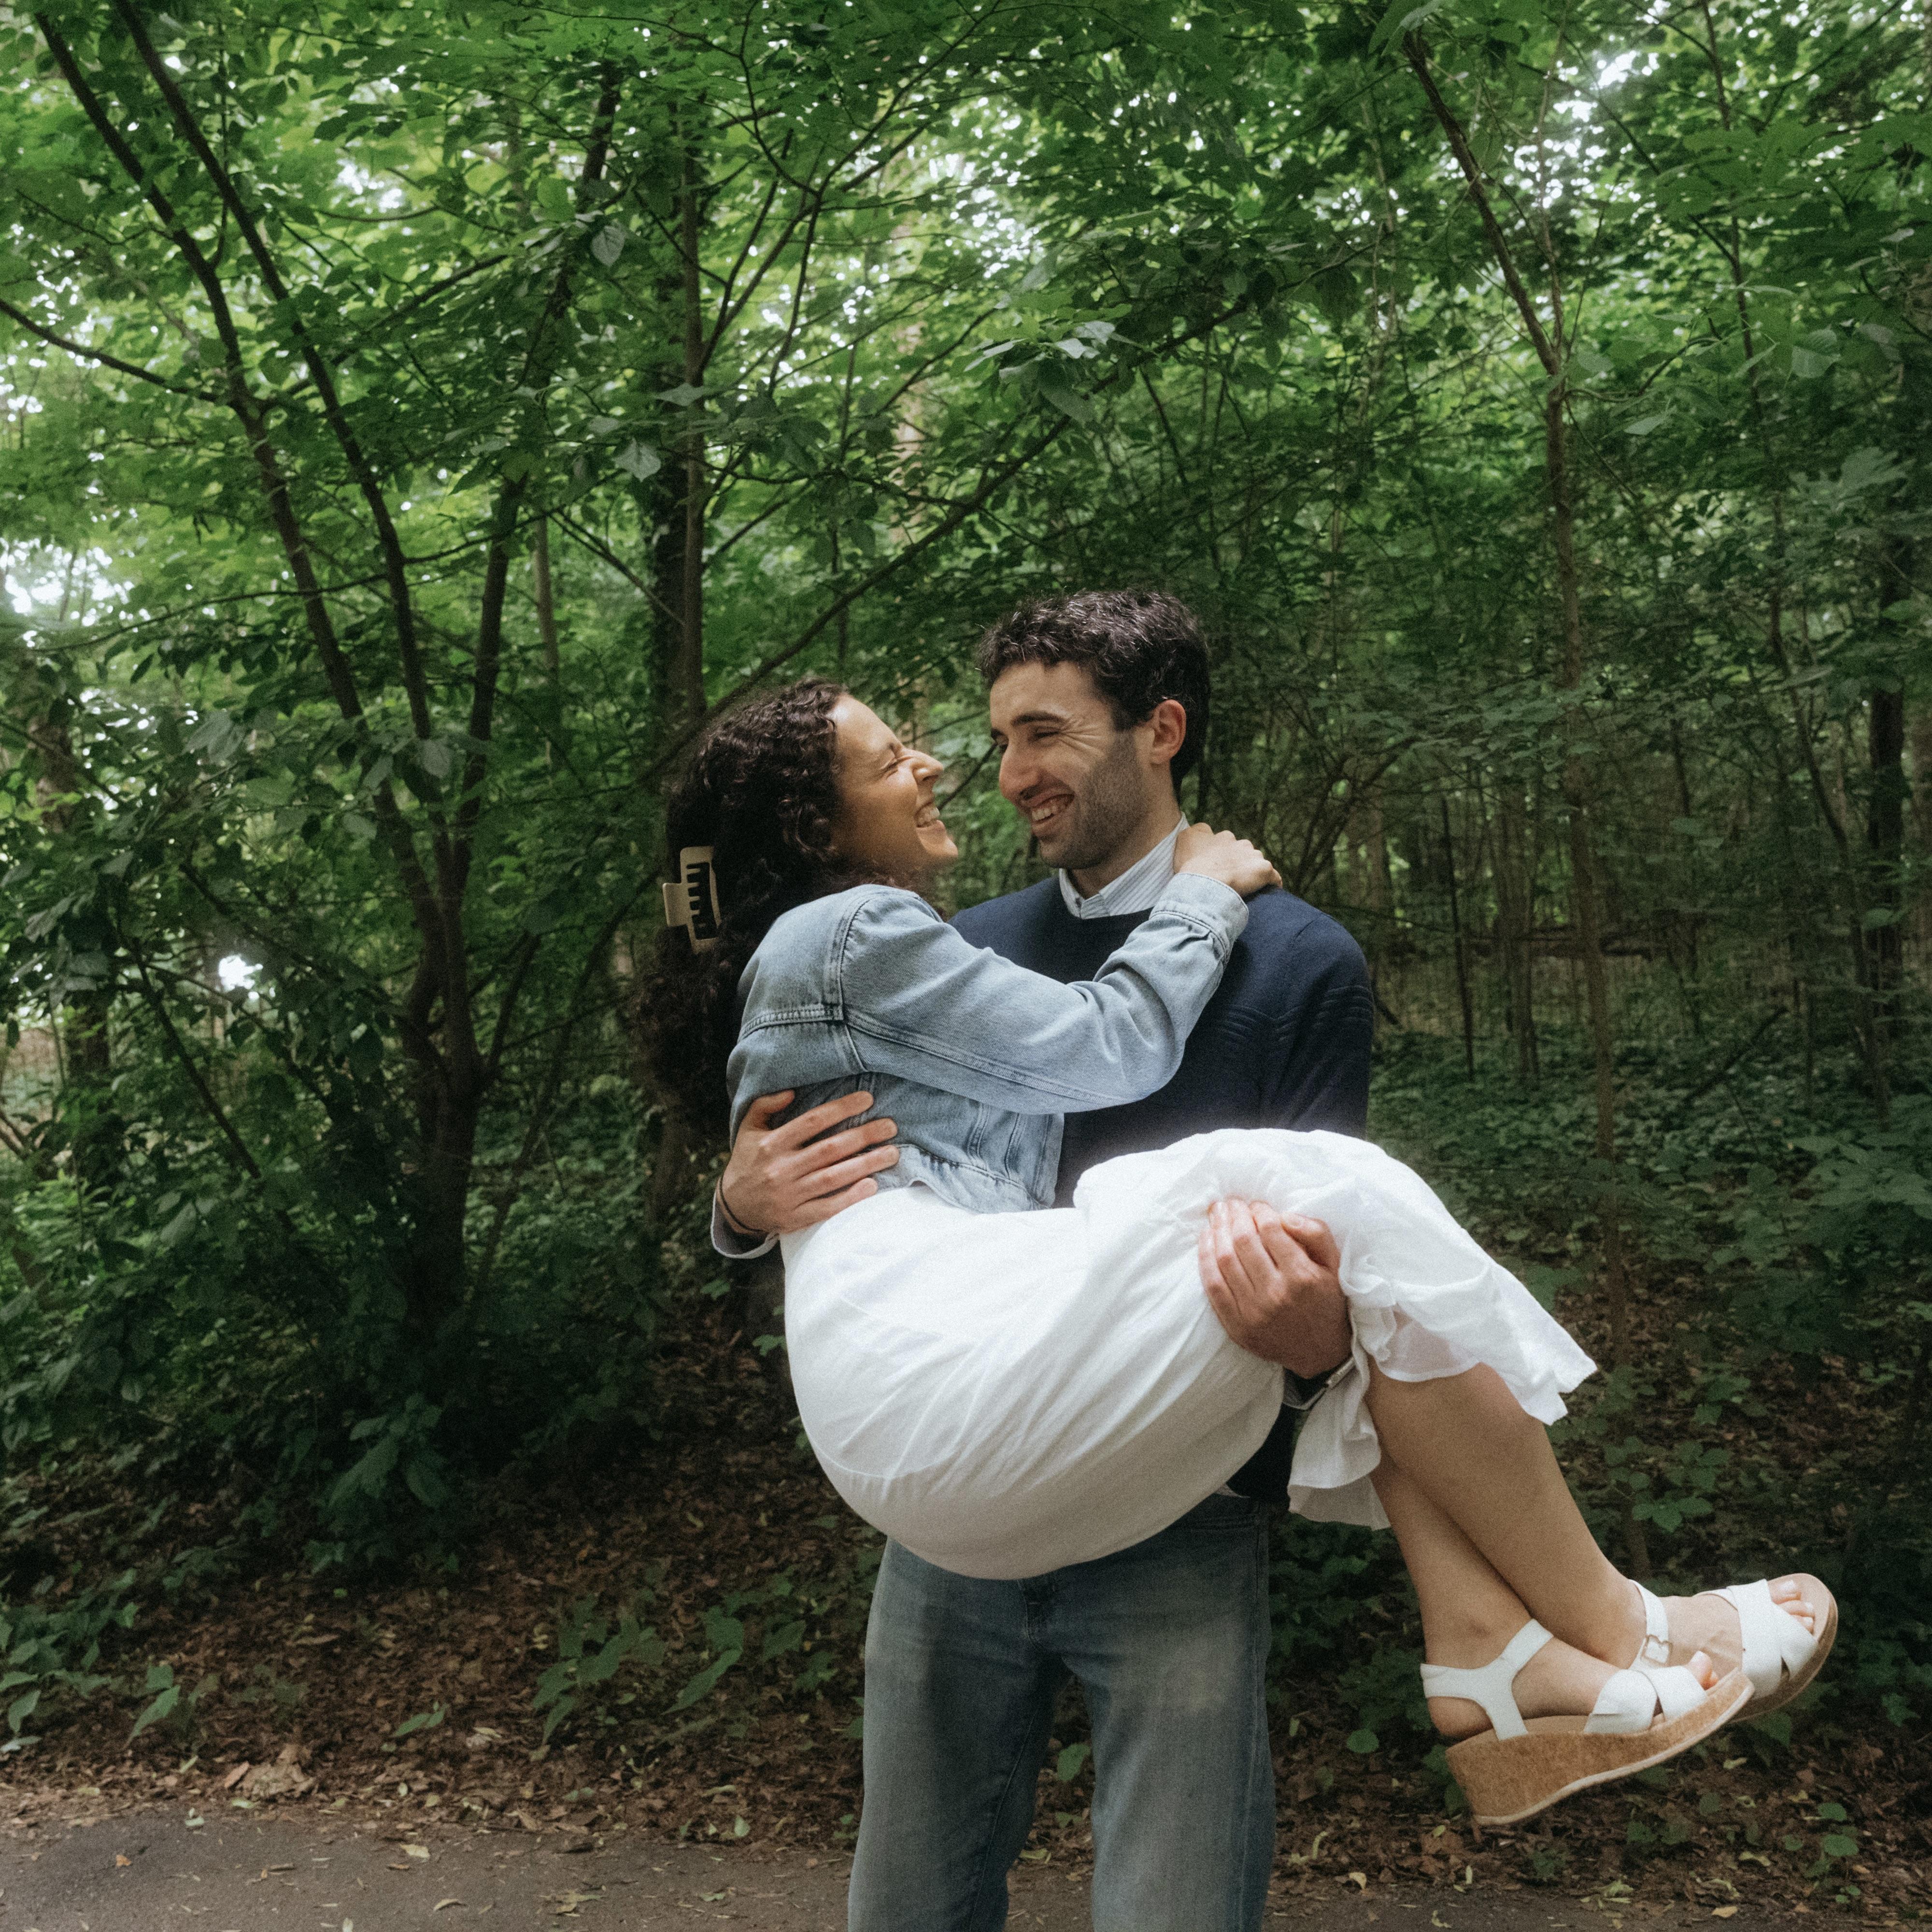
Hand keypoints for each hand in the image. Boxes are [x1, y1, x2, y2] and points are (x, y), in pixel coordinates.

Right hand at [718, 1090, 899, 1236]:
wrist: (733, 1207)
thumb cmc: (748, 1161)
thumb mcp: (748, 1129)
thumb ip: (765, 1105)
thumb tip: (792, 1091)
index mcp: (771, 1144)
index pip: (812, 1121)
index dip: (841, 1108)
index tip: (868, 1099)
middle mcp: (781, 1169)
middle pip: (829, 1149)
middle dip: (863, 1135)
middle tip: (890, 1126)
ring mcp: (789, 1195)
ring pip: (833, 1178)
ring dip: (865, 1165)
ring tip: (891, 1153)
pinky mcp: (795, 1218)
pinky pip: (827, 1207)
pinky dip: (850, 1198)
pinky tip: (871, 1185)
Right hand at [1175, 824, 1281, 897]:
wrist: (1205, 883)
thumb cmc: (1192, 867)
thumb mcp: (1184, 841)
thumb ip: (1192, 834)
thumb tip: (1199, 831)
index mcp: (1223, 837)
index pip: (1227, 842)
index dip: (1224, 855)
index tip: (1219, 867)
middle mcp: (1240, 843)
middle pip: (1245, 852)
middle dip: (1241, 863)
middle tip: (1232, 879)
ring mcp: (1254, 856)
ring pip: (1257, 864)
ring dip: (1254, 874)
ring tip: (1248, 889)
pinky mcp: (1264, 870)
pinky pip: (1274, 878)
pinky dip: (1272, 884)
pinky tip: (1268, 893)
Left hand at [1198, 1199, 1350, 1377]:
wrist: (1320, 1352)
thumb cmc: (1326, 1300)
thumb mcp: (1334, 1264)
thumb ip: (1316, 1233)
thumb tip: (1284, 1216)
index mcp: (1302, 1276)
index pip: (1271, 1230)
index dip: (1259, 1210)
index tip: (1256, 1205)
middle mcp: (1276, 1294)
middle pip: (1243, 1241)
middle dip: (1234, 1214)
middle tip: (1230, 1203)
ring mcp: (1253, 1312)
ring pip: (1224, 1260)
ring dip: (1216, 1230)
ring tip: (1216, 1214)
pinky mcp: (1236, 1326)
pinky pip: (1212, 1286)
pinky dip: (1204, 1258)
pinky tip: (1206, 1239)